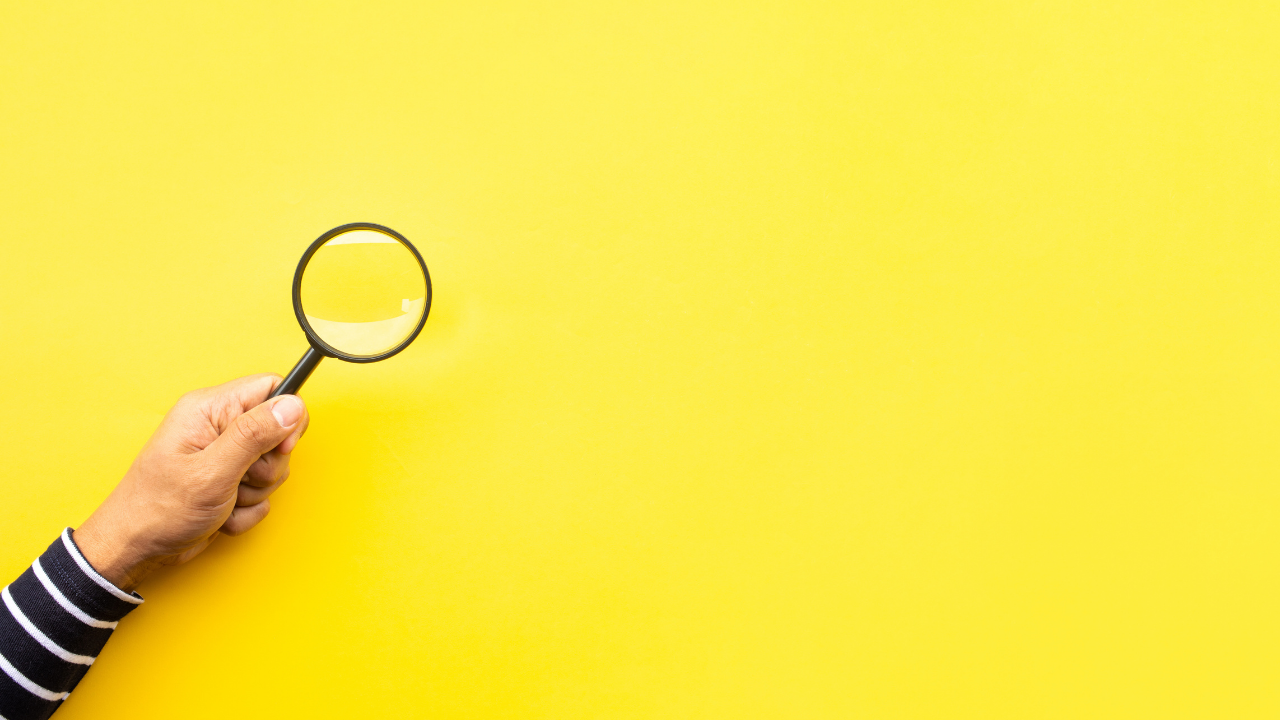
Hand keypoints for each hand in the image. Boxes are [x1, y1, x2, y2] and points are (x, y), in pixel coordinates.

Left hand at [72, 374, 309, 591]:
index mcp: (208, 410)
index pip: (271, 389)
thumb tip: (292, 405)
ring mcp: (223, 456)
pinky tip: (220, 515)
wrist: (134, 550)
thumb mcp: (212, 471)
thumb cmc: (158, 510)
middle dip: (267, 466)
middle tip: (238, 481)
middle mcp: (216, 427)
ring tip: (223, 501)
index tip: (280, 447)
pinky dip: (246, 511)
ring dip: (255, 493)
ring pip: (272, 466)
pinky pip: (260, 493)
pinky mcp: (228, 481)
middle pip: (277, 433)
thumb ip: (254, 435)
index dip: (286, 416)